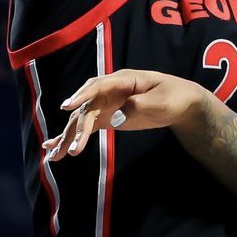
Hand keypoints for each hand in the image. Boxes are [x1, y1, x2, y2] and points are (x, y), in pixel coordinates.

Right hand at [43, 70, 207, 159]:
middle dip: (76, 129)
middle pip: (86, 108)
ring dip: (67, 137)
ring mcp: (105, 103)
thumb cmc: (173, 97)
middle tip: (71, 150)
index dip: (82, 96)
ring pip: (81, 119)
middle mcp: (108, 90)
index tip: (68, 107)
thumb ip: (138, 106)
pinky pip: (85, 126)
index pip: (97, 86)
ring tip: (54, 156)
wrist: (182, 102)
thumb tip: (115, 118)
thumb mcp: (161, 101)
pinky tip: (54, 148)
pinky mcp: (106, 116)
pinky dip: (71, 137)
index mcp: (122, 80)